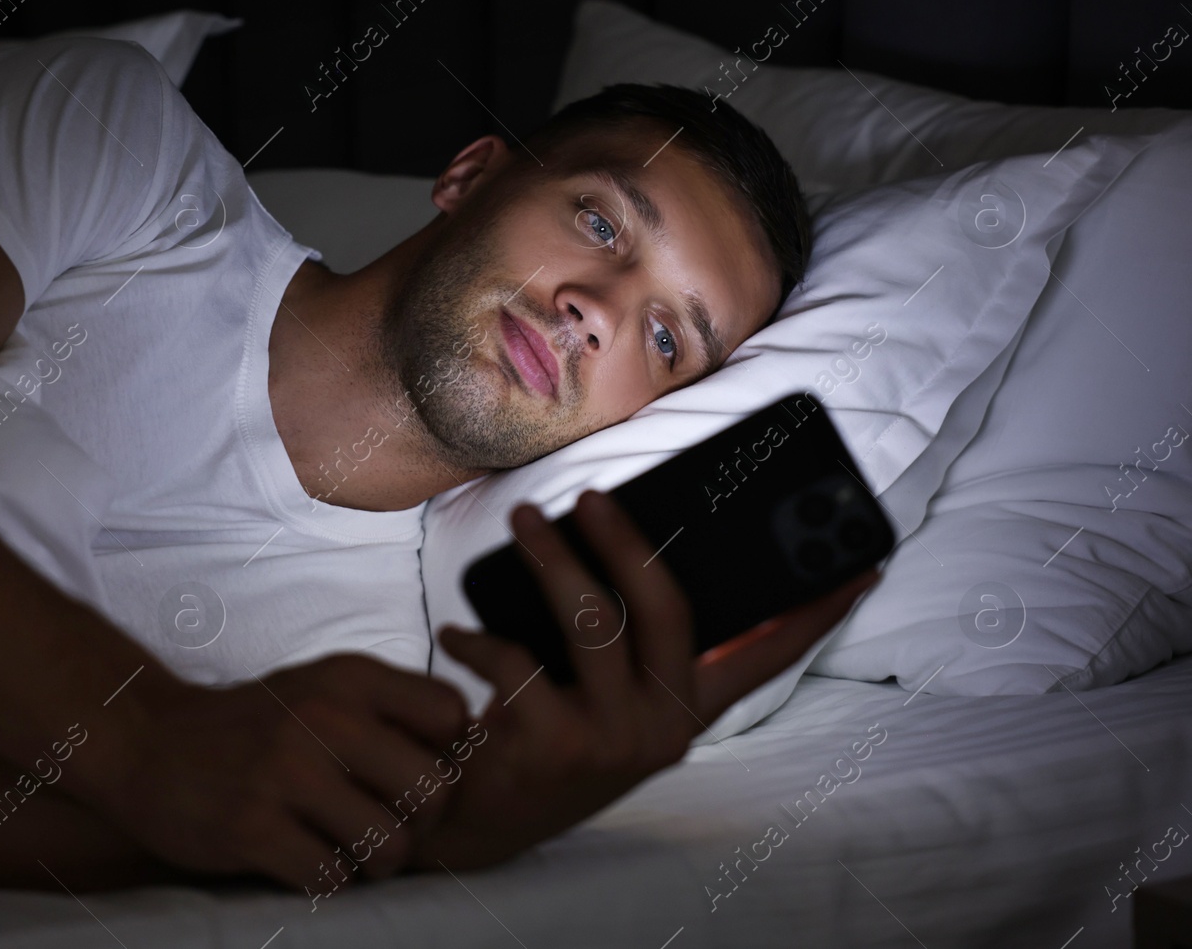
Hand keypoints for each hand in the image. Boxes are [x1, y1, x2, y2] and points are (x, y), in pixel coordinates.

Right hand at [104, 653, 468, 888]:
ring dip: (375, 861)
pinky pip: (331, 878)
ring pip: (389, 845)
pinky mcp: (251, 827)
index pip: (450, 716)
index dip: (446, 757)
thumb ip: (390, 707)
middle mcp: (322, 716)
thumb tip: (468, 746)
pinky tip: (304, 859)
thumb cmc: (256, 724)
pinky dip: (327, 880)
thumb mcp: (323, 687)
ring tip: (347, 847)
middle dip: (419, 823)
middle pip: (434, 790)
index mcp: (348, 677)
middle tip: (387, 825)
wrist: (149, 742)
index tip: (414, 772)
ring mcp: (284, 773)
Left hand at [410, 488, 877, 870]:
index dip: (816, 614)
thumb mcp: (610, 698)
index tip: (862, 568)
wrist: (485, 823)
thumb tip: (628, 548)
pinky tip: (457, 632)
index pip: (766, 657)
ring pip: (590, 619)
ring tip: (523, 523)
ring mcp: (613, 739)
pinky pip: (519, 660)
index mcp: (689, 710)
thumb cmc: (550, 738)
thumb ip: (631, 643)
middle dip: (630, 542)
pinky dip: (479, 637)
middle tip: (593, 496)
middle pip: (668, 610)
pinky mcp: (553, 744)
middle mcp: (665, 728)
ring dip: (550, 559)